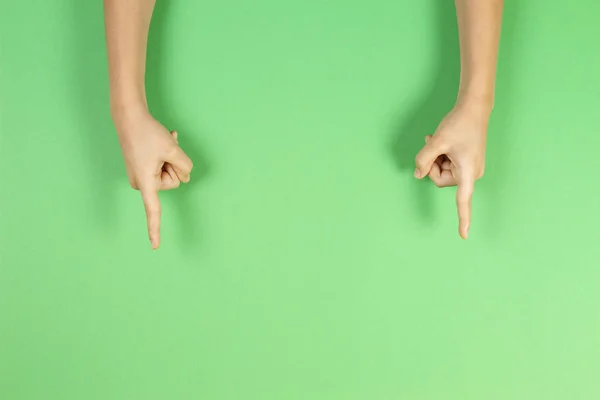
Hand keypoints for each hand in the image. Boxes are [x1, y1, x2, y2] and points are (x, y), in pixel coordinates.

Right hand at [113, 110, 192, 248]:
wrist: (129, 115)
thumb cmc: (148, 133)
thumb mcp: (172, 149)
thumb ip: (184, 166)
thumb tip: (185, 176)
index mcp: (146, 183)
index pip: (153, 211)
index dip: (155, 229)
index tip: (155, 247)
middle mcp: (142, 183)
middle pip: (173, 182)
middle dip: (174, 165)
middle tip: (165, 149)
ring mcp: (141, 175)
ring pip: (169, 172)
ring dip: (171, 157)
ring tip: (162, 143)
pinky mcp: (142, 167)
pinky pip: (163, 165)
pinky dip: (167, 153)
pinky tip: (167, 139)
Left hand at [414, 100, 490, 238]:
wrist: (474, 108)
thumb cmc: (459, 124)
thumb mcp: (436, 142)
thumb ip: (423, 159)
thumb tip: (417, 174)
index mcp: (467, 172)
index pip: (463, 201)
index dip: (463, 219)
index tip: (463, 236)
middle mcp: (471, 173)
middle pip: (441, 180)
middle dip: (432, 165)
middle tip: (433, 147)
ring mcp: (469, 168)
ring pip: (442, 172)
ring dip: (436, 158)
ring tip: (438, 141)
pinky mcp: (466, 161)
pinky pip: (447, 165)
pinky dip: (441, 155)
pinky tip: (440, 142)